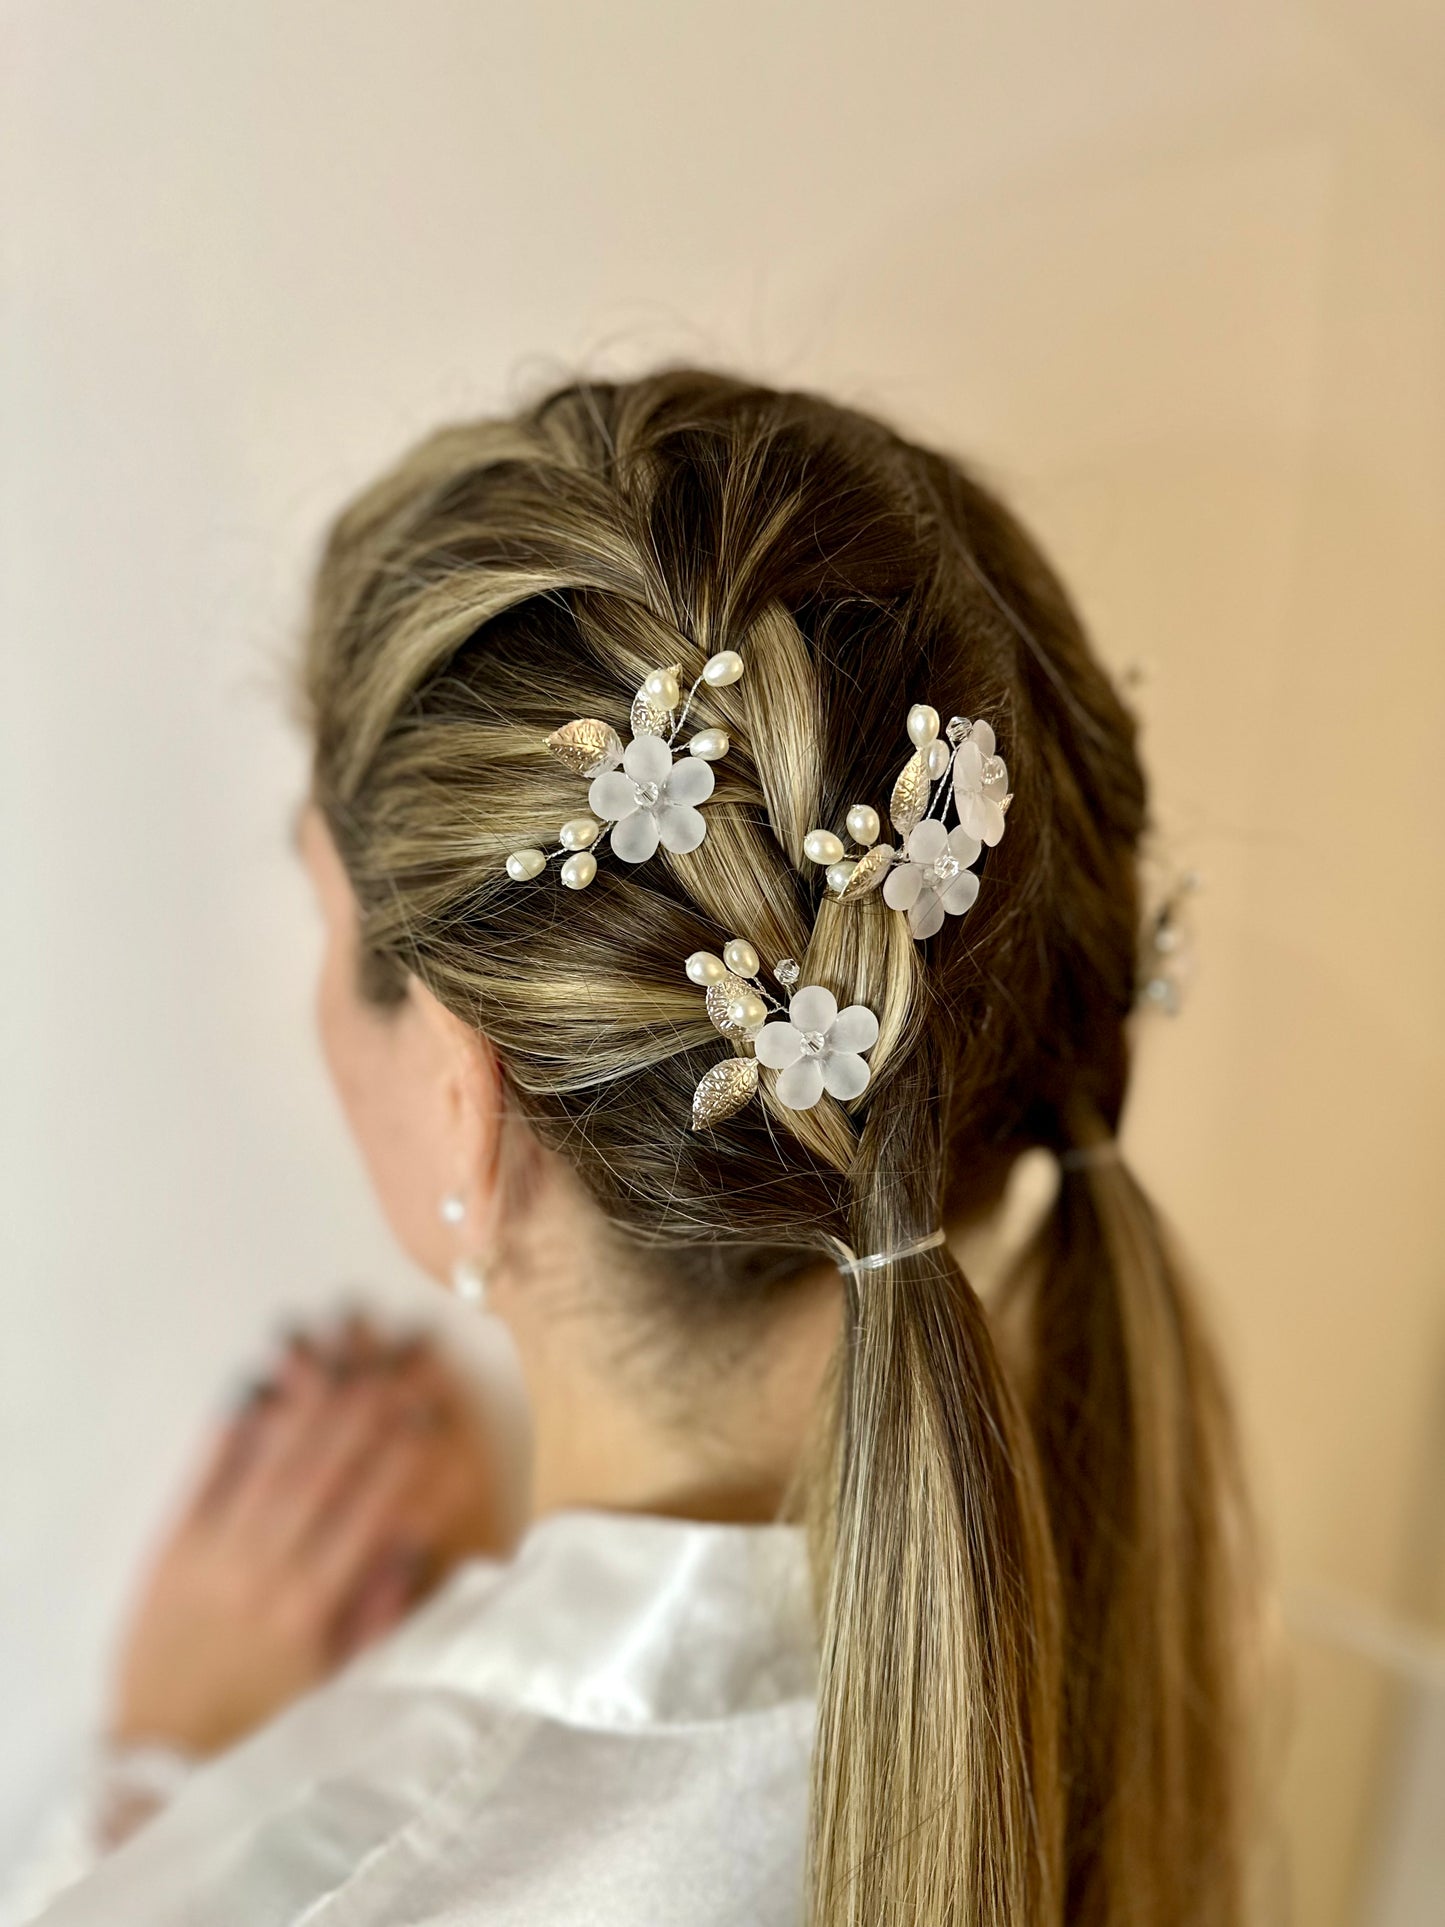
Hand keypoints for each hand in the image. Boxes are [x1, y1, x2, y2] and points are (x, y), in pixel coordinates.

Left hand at [109, 1314, 505, 1757]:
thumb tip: (412, 1544)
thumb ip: (375, 1617)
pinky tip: (253, 1384)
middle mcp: (264, 1572)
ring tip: (336, 1353)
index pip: (367, 1511)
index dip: (401, 1454)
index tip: (430, 1404)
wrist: (162, 1758)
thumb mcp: (335, 1688)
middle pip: (322, 1473)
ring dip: (305, 1403)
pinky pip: (202, 1479)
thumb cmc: (263, 1723)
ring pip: (268, 1465)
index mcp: (311, 1608)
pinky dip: (228, 1431)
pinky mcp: (169, 1549)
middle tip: (392, 1355)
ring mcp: (213, 1555)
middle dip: (362, 1409)